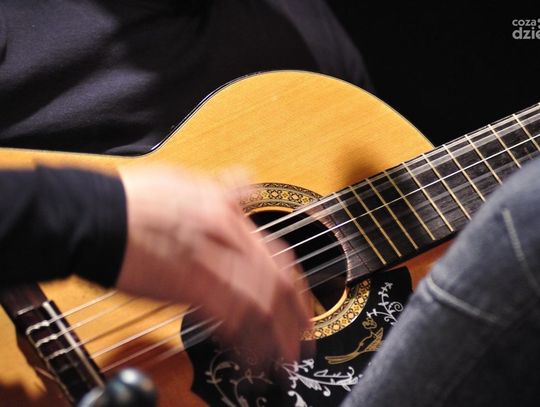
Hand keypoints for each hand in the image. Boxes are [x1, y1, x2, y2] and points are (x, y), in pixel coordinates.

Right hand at [116, 166, 311, 362]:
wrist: (97, 214)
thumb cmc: (135, 200)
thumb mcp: (188, 180)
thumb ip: (225, 189)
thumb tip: (249, 183)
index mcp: (229, 214)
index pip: (278, 254)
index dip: (296, 285)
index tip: (301, 305)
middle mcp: (227, 237)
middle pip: (278, 282)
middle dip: (297, 316)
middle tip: (302, 339)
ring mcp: (210, 261)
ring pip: (261, 302)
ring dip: (277, 334)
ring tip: (284, 356)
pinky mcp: (187, 286)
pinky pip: (228, 316)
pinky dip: (245, 337)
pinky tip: (249, 351)